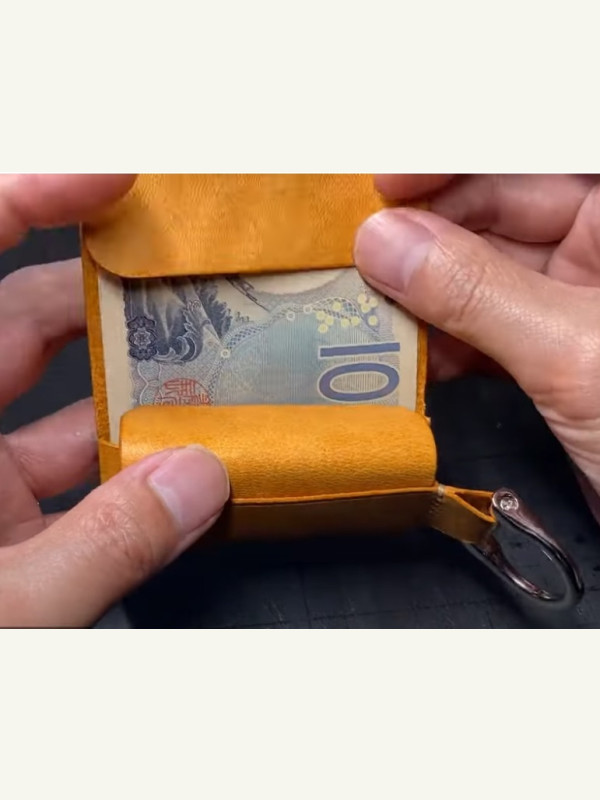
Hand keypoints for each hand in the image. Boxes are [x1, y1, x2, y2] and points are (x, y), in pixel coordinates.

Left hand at [0, 175, 228, 626]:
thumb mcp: (14, 609)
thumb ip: (110, 544)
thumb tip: (203, 480)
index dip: (31, 201)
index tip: (114, 181)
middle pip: (27, 320)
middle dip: (115, 299)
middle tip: (198, 287)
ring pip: (58, 398)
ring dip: (134, 391)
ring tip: (214, 379)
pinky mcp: (1, 519)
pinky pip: (68, 466)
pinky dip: (127, 464)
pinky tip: (184, 468)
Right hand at [354, 174, 599, 512]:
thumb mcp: (576, 354)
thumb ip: (477, 294)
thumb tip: (386, 244)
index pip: (535, 158)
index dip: (458, 161)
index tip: (386, 185)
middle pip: (500, 214)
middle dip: (428, 240)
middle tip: (361, 261)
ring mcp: (581, 305)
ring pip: (484, 278)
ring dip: (426, 298)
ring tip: (373, 312)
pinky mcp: (557, 356)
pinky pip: (488, 331)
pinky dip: (448, 343)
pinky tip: (416, 357)